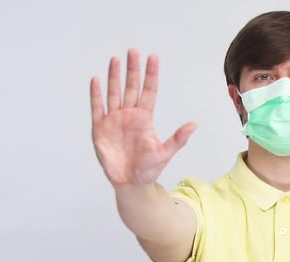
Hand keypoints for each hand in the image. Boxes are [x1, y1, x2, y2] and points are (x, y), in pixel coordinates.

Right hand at [90, 49, 195, 187]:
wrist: (130, 182)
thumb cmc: (148, 168)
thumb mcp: (165, 153)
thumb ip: (178, 138)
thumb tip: (194, 125)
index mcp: (145, 118)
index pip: (149, 91)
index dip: (151, 75)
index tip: (153, 57)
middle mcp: (129, 115)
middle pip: (131, 87)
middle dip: (132, 69)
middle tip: (134, 51)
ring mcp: (114, 120)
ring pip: (114, 93)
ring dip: (114, 77)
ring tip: (115, 59)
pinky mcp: (100, 128)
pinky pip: (97, 108)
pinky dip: (96, 94)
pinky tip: (96, 80)